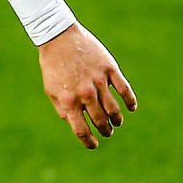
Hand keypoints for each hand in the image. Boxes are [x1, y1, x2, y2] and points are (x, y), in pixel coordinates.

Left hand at [39, 24, 136, 148]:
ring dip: (117, 120)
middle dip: (105, 130)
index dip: (89, 142)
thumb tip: (75, 123)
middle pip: (101, 121)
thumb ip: (63, 109)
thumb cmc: (54, 66)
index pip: (82, 130)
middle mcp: (85, 94)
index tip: (94, 144)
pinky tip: (131, 108)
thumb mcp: (52, 90)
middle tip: (107, 132)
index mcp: (69, 101)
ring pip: (114, 109)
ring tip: (116, 122)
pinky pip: (124, 90)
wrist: (59, 37)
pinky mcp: (109, 69)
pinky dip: (130, 101)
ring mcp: (99, 81)